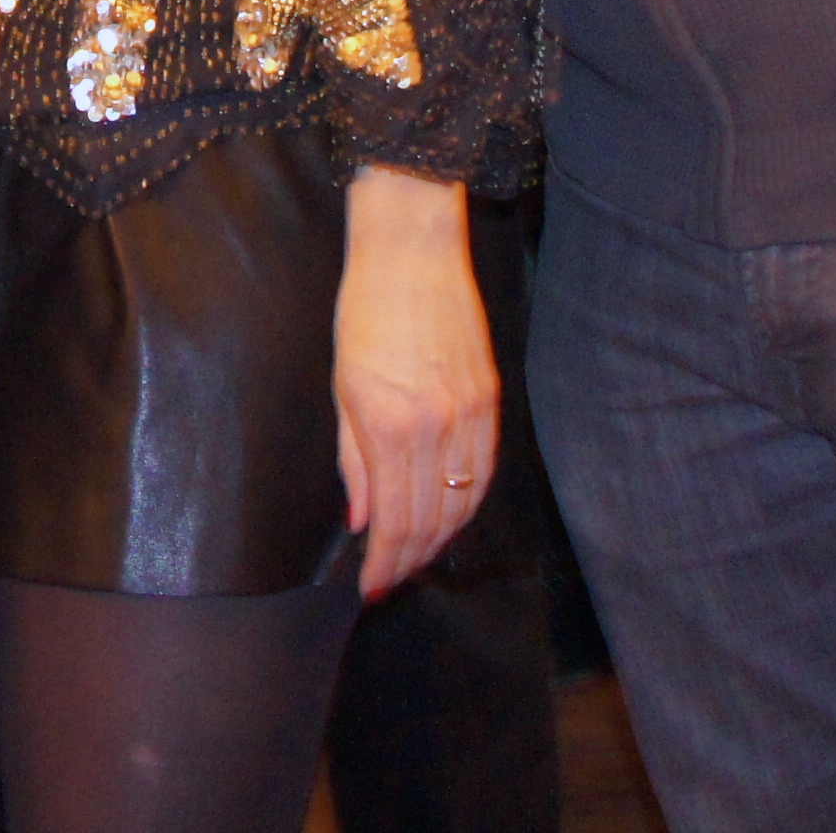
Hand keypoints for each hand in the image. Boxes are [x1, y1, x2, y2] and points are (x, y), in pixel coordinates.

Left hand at [332, 167, 496, 596]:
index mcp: (390, 423)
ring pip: (465, 502)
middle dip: (411, 560)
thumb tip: (362, 520)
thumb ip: (354, 459)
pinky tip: (452, 518)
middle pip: (433, 520)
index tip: (370, 587)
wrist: (413, 249)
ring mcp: (472, 413)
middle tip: (390, 581)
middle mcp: (437, 426)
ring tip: (416, 558)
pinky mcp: (493, 399)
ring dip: (441, 539)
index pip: (396, 520)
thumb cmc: (364, 309)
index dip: (385, 563)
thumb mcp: (342, 386)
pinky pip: (486, 469)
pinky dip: (469, 504)